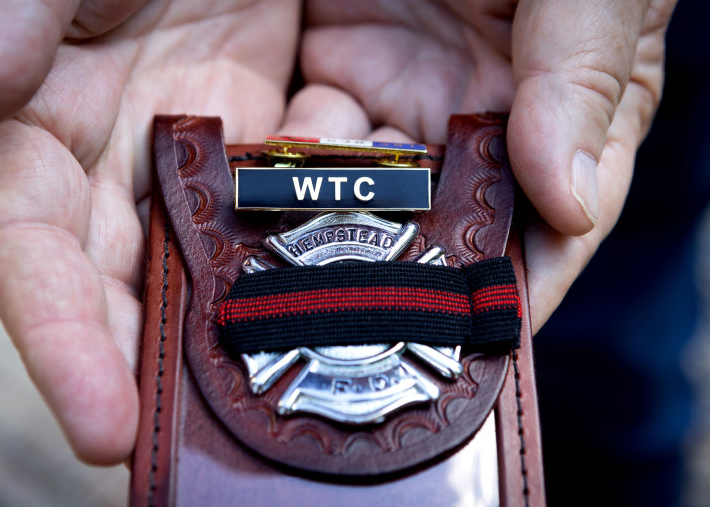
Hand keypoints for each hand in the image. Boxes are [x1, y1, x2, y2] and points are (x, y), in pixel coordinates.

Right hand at [0, 0, 299, 462]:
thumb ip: (9, 15)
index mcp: (38, 123)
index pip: (31, 250)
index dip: (58, 338)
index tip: (100, 428)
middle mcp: (115, 158)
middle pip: (129, 288)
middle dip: (161, 369)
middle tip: (214, 449)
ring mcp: (196, 152)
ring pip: (216, 263)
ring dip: (247, 327)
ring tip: (292, 392)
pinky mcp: (262, 133)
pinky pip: (289, 208)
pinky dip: (312, 249)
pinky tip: (348, 287)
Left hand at [280, 0, 676, 329]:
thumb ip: (587, 67)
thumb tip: (574, 199)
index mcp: (555, 103)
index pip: (547, 221)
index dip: (517, 287)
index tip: (480, 353)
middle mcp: (475, 116)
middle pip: (447, 229)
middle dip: (413, 290)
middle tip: (370, 348)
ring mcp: (399, 97)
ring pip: (371, 200)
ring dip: (339, 249)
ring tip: (303, 303)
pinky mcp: (332, 67)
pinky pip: (308, 144)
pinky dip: (287, 184)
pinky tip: (258, 224)